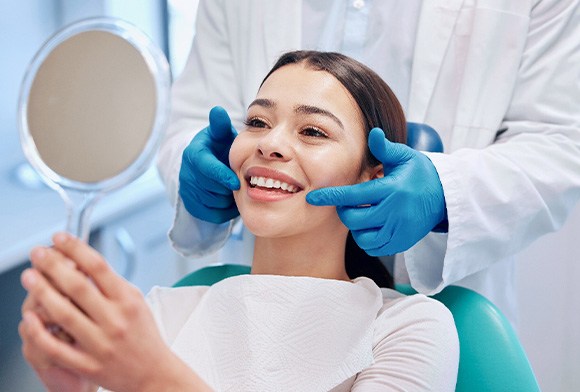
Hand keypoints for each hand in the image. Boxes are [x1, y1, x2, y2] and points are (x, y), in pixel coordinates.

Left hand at [20, 233, 209, 391]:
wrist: (153, 373)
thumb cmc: (143, 335)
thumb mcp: (136, 301)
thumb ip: (112, 283)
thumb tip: (83, 261)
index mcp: (128, 301)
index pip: (99, 267)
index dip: (76, 249)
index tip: (60, 238)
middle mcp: (114, 320)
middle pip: (78, 287)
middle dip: (53, 266)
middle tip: (38, 253)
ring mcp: (100, 344)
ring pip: (64, 314)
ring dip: (42, 292)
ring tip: (29, 276)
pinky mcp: (88, 364)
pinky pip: (57, 347)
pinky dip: (40, 332)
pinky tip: (29, 317)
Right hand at [179, 106, 239, 223]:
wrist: (207, 165)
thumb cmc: (219, 147)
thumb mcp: (220, 135)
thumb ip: (220, 125)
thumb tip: (218, 110)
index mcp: (194, 154)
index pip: (206, 168)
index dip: (222, 176)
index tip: (237, 182)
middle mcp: (186, 173)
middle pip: (212, 188)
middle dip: (229, 187)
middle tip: (241, 182)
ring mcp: (187, 191)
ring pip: (214, 203)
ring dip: (228, 199)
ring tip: (235, 189)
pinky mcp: (191, 206)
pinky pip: (212, 215)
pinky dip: (225, 211)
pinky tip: (230, 199)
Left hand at [306, 128, 446, 255]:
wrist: (445, 197)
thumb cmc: (420, 173)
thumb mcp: (405, 157)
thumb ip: (385, 148)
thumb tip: (373, 133)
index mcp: (391, 189)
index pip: (354, 196)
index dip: (330, 197)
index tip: (313, 198)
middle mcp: (395, 212)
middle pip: (354, 219)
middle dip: (345, 211)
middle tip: (350, 203)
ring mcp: (399, 230)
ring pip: (362, 237)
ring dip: (356, 227)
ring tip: (364, 213)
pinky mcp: (402, 243)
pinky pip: (375, 248)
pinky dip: (367, 239)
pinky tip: (372, 226)